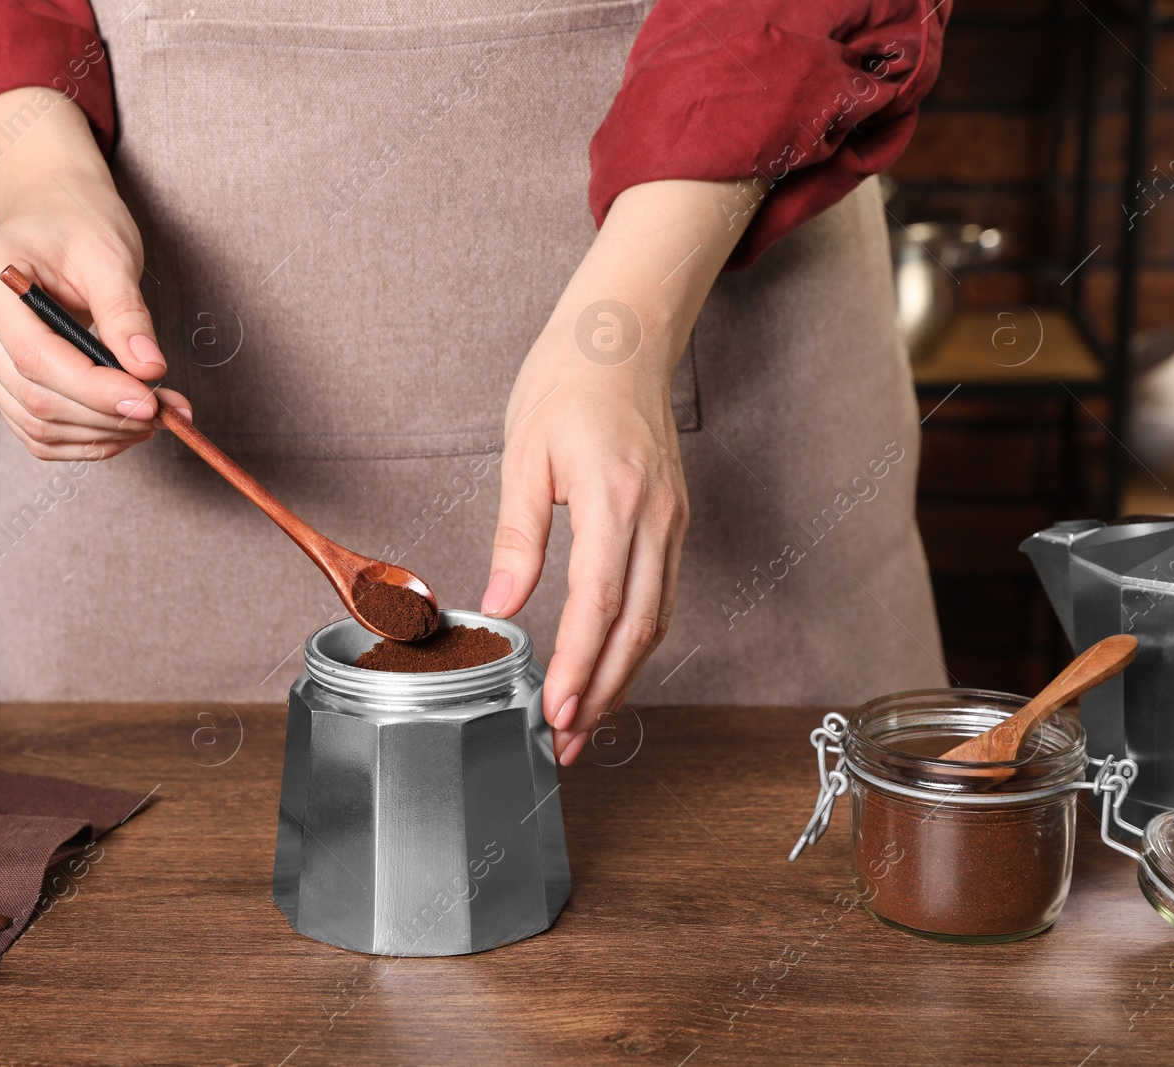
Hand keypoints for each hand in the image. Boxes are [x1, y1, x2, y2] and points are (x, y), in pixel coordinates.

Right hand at [0, 88, 189, 460]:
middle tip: (165, 413)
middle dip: (105, 416)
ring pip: (35, 423)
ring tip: (153, 418)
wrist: (54, 215)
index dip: (94, 390)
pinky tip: (123, 427)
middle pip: (34, 398)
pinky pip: (35, 430)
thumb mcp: (111, 255)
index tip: (150, 402)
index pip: (36, 357)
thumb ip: (127, 313)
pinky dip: (83, 439)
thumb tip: (149, 371)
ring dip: (100, 434)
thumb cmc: (81, 225)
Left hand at [482, 180, 745, 764]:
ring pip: (656, 621)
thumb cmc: (567, 383)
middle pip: (636, 628)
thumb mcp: (523, 455)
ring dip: (621, 677)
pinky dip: (635, 643)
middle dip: (601, 692)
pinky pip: (660, 597)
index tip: (553, 710)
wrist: (622, 337)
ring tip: (583, 722)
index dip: (577, 665)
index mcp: (612, 496)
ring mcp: (672, 521)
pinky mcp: (674, 522)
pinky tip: (606, 668)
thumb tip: (499, 605)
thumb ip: (515, 535)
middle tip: (566, 741)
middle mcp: (654, 516)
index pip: (598, 603)